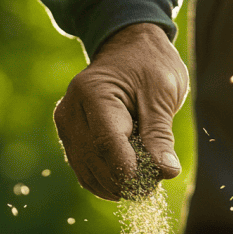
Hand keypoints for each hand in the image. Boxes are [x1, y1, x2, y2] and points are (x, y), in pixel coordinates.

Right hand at [54, 23, 188, 199]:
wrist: (128, 48)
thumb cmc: (149, 66)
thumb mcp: (162, 95)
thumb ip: (160, 135)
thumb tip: (166, 172)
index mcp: (93, 94)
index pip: (106, 143)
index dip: (128, 170)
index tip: (151, 185)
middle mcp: (71, 111)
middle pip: (95, 161)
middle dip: (125, 181)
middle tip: (154, 184)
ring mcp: (66, 125)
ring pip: (87, 172)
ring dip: (116, 185)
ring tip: (144, 182)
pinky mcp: (69, 137)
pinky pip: (84, 170)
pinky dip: (106, 181)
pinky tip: (127, 180)